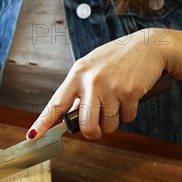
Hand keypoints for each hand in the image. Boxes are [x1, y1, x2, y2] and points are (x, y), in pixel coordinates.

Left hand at [27, 28, 166, 139]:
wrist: (150, 45)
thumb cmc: (117, 59)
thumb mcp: (91, 68)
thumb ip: (79, 91)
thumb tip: (69, 118)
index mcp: (76, 74)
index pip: (56, 103)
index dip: (43, 123)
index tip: (32, 136)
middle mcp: (90, 81)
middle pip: (85, 125)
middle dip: (92, 132)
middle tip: (97, 128)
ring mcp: (110, 87)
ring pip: (107, 126)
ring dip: (113, 122)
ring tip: (116, 103)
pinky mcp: (129, 93)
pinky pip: (126, 118)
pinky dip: (128, 113)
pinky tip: (130, 96)